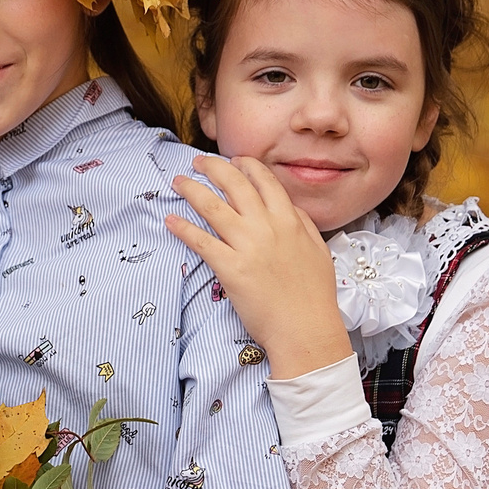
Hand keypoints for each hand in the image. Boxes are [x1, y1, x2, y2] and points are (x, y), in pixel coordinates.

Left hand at [165, 155, 354, 380]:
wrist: (307, 329)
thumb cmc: (315, 295)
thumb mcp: (318, 250)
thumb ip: (302, 224)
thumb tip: (288, 206)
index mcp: (290, 220)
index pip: (265, 181)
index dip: (246, 166)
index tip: (233, 159)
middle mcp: (267, 227)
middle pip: (235, 186)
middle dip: (213, 168)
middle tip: (198, 163)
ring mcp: (247, 246)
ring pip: (213, 207)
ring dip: (192, 190)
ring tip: (178, 182)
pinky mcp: (230, 268)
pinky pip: (201, 241)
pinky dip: (183, 228)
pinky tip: (170, 220)